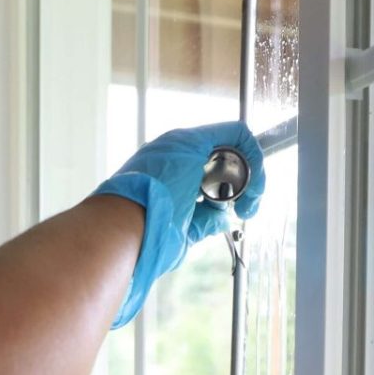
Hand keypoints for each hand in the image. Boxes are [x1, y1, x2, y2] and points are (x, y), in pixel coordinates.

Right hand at [93, 120, 264, 328]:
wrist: (118, 232)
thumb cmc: (140, 239)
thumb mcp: (180, 230)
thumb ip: (203, 220)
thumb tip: (224, 217)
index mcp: (164, 174)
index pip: (206, 171)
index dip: (229, 187)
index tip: (238, 209)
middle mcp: (172, 153)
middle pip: (221, 157)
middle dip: (243, 182)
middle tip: (246, 210)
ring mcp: (180, 145)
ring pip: (230, 146)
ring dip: (250, 174)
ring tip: (248, 205)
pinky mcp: (192, 142)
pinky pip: (237, 134)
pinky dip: (254, 158)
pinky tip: (254, 188)